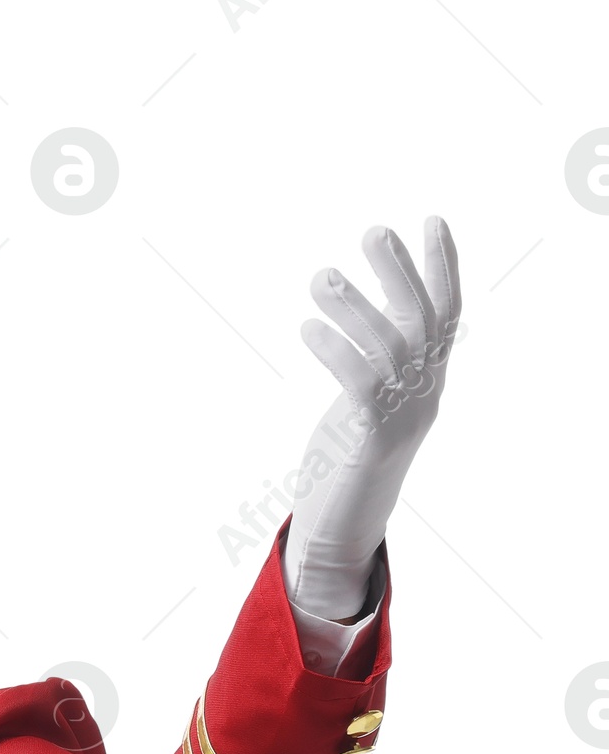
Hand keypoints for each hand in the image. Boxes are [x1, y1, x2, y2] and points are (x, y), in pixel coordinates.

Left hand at [283, 218, 460, 620]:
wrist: (341, 533)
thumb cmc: (347, 465)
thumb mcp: (369, 404)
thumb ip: (378, 363)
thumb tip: (374, 313)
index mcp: (426, 385)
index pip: (445, 316)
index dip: (442, 267)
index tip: (431, 220)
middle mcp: (423, 398)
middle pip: (421, 323)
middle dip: (400, 272)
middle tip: (374, 231)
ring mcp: (401, 420)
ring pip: (389, 349)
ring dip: (355, 307)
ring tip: (319, 277)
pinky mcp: (370, 442)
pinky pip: (360, 385)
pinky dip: (335, 351)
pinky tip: (307, 329)